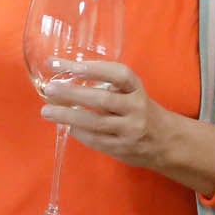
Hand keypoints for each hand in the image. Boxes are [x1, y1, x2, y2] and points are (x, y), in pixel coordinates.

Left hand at [39, 59, 214, 187]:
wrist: (167, 142)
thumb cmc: (141, 111)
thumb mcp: (132, 93)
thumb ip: (108, 86)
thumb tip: (65, 75)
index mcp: (137, 89)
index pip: (118, 74)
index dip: (94, 68)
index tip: (70, 65)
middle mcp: (136, 108)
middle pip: (103, 99)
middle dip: (73, 93)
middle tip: (50, 88)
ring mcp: (130, 130)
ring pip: (95, 122)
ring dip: (68, 116)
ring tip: (47, 110)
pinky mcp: (122, 148)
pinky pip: (95, 140)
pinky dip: (78, 132)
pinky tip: (66, 126)